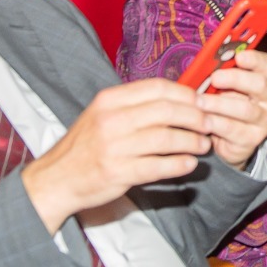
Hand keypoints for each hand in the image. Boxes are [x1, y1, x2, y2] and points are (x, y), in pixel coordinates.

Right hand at [21, 79, 212, 232]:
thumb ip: (135, 104)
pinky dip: (179, 164)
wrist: (56, 179)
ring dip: (192, 141)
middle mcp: (111, 119)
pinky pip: (158, 165)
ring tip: (204, 145)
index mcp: (110, 99)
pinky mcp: (117, 172)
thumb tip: (177, 98)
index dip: (186, 94)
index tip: (201, 102)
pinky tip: (189, 164)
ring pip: (166, 137)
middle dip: (195, 117)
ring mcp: (114, 146)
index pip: (157, 88)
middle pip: (166, 110)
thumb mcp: (102, 114)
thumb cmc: (85, 145)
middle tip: (210, 124)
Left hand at [197, 48, 266, 168]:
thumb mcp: (227, 86)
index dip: (254, 59)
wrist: (231, 138)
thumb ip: (222, 73)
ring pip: (245, 109)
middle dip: (235, 79)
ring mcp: (265, 120)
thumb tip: (206, 63)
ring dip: (220, 104)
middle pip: (259, 85)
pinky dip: (216, 123)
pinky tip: (202, 120)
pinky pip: (234, 129)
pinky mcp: (254, 139)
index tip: (238, 56)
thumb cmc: (227, 101)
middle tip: (214, 78)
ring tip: (199, 101)